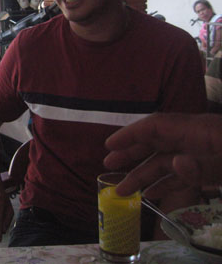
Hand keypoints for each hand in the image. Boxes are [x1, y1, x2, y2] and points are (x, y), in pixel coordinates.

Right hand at [103, 113, 221, 197]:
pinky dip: (165, 184)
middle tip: (108, 165)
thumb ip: (205, 165)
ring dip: (143, 175)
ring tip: (122, 190)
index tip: (109, 145)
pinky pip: (182, 176)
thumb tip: (175, 163)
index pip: (157, 126)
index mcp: (199, 130)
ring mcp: (203, 156)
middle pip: (156, 142)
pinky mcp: (211, 171)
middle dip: (131, 153)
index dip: (131, 134)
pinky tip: (150, 194)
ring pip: (166, 162)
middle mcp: (196, 140)